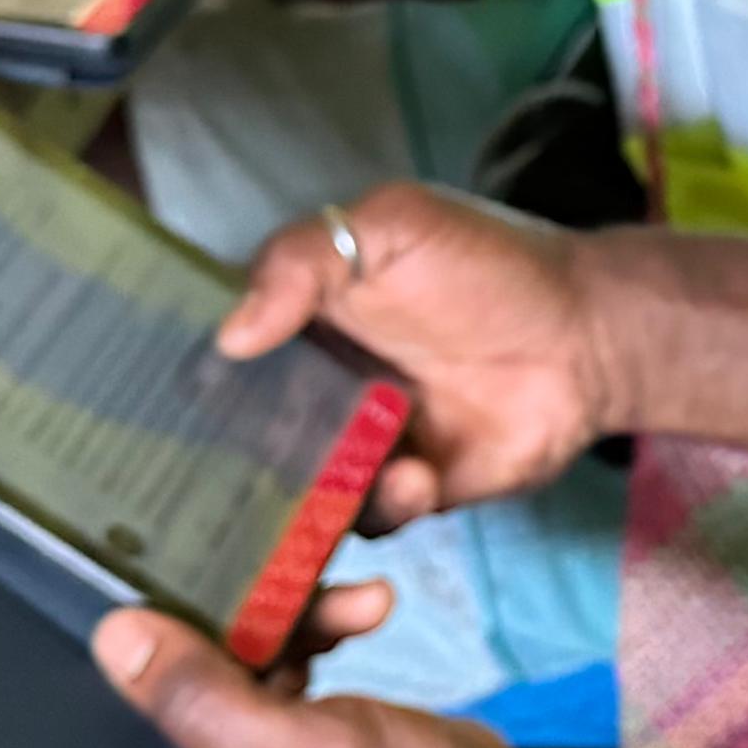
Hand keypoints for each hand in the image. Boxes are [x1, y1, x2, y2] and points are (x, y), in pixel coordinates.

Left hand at [100, 611, 586, 747]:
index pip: (98, 740)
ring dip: (279, 619)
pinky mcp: (292, 744)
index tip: (135, 576)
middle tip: (252, 566)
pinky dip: (315, 634)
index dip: (110, 661)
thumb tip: (115, 642)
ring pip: (221, 667)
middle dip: (207, 622)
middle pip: (158, 695)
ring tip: (341, 598)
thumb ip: (211, 708)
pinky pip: (276, 670)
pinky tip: (364, 609)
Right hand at [218, 187, 614, 527]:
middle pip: (242, 436)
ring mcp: (357, 446)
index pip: (219, 355)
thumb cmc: (489, 267)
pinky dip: (380, 506)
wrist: (588, 334)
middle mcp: (314, 389)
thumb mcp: (392, 226)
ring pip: (294, 491)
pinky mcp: (406, 493)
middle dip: (232, 457)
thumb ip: (303, 261)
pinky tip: (417, 475)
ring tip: (346, 466)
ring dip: (307, 492)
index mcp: (298, 321)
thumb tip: (230, 336)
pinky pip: (365, 521)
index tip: (159, 404)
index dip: (188, 380)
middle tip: (227, 470)